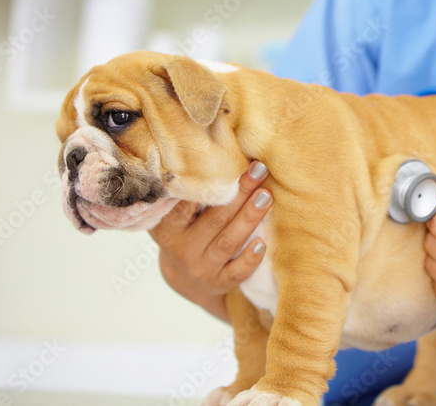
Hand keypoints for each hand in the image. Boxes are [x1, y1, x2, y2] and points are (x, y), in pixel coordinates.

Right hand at [148, 161, 272, 322]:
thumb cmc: (184, 234)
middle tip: (258, 171)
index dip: (205, 184)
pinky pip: (237, 272)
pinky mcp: (219, 283)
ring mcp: (202, 268)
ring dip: (249, 218)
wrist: (184, 279)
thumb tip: (212, 153)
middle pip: (214, 218)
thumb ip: (186, 195)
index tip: (222, 162)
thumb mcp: (174, 217)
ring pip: (228, 242)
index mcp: (169, 228)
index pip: (185, 205)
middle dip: (238, 193)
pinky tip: (263, 244)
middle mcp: (183, 248)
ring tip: (266, 197)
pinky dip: (250, 259)